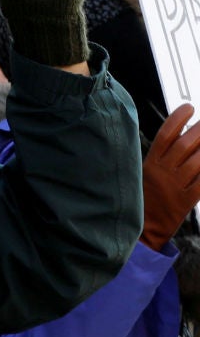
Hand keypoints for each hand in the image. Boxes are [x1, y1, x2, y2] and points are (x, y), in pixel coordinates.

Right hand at [144, 105, 199, 249]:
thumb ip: (159, 156)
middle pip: (185, 145)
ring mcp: (174, 186)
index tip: (189, 108)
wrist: (142, 229)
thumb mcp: (142, 173)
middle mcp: (162, 172)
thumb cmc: (142, 199)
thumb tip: (177, 135)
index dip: (178, 119)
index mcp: (149, 163)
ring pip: (197, 162)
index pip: (165, 135)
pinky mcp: (186, 201)